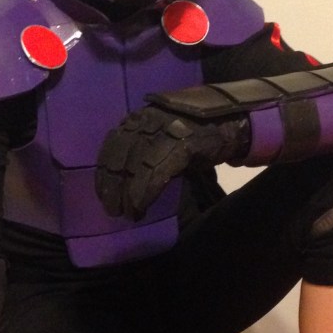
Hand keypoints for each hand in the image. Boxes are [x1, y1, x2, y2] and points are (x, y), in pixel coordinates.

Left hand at [96, 105, 248, 219]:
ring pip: (137, 164)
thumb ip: (143, 151)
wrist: (230, 121)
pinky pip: (157, 170)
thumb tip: (125, 180)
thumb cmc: (195, 133)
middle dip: (113, 186)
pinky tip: (142, 205)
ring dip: (129, 193)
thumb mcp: (163, 138)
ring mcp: (165, 130)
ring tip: (129, 213)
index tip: (101, 194)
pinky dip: (146, 191)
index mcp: (140, 119)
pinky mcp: (183, 143)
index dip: (104, 172)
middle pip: (121, 156)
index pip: (113, 145)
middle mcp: (148, 121)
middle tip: (113, 211)